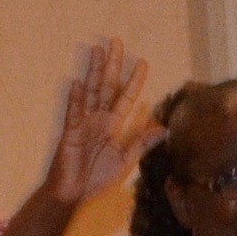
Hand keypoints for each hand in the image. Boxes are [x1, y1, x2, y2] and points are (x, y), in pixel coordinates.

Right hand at [45, 37, 156, 207]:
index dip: (135, 82)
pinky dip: (76, 99)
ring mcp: (84, 123)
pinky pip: (74, 113)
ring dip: (94, 72)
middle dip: (112, 65)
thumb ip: (142, 143)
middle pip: (107, 87)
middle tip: (116, 42)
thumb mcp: (126, 160)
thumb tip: (164, 129)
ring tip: (97, 51)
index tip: (143, 63)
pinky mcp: (71, 132)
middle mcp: (99, 119)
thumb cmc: (96, 177)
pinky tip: (78, 83)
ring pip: (91, 92)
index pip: (126, 98)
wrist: (73, 193)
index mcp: (112, 125)